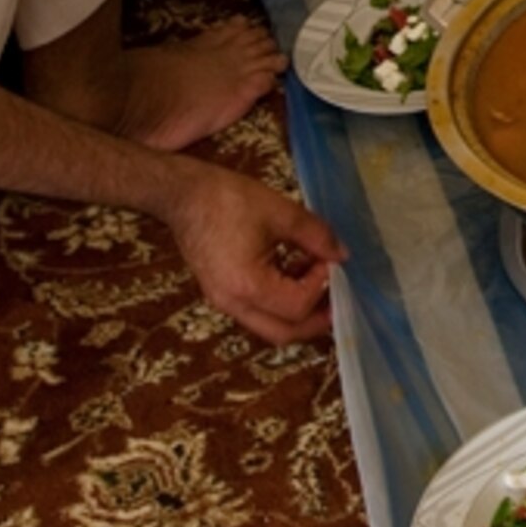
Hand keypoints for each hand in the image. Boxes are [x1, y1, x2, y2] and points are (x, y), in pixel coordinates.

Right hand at [163, 163, 343, 344]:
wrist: (184, 194)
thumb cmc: (228, 199)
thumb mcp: (281, 212)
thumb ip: (316, 236)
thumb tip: (341, 255)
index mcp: (246, 285)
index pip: (297, 306)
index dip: (321, 285)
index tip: (328, 259)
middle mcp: (232, 303)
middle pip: (282, 332)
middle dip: (315, 320)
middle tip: (337, 298)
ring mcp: (223, 301)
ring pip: (269, 326)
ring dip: (297, 311)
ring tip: (316, 280)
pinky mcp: (220, 293)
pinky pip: (256, 310)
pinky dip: (279, 301)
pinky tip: (292, 272)